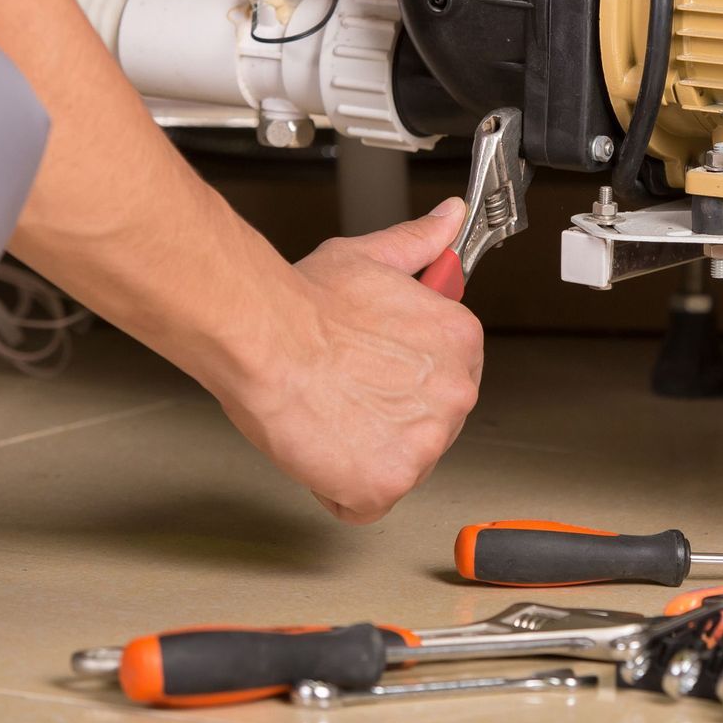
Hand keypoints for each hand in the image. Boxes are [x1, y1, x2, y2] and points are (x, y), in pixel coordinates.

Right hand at [205, 199, 484, 523]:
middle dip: (385, 420)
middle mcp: (455, 392)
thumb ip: (420, 243)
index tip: (371, 374)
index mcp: (460, 340)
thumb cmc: (307, 303)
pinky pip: (365, 503)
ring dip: (362, 454)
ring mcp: (426, 442)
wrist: (263, 336)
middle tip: (341, 395)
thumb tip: (448, 218)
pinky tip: (318, 450)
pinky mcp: (388, 482)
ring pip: (400, 466)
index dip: (401, 382)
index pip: (446, 381)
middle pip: (428, 428)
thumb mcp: (375, 258)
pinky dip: (337, 488)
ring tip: (327, 417)